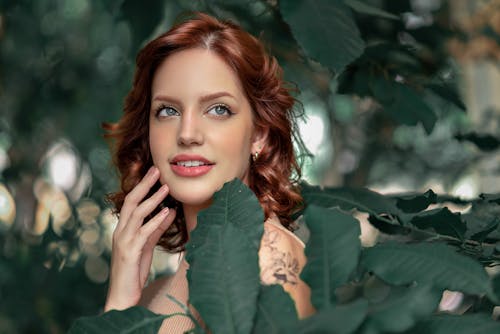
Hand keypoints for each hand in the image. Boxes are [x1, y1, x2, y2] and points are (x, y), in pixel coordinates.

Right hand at [104, 166, 175, 311]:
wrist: (122, 297)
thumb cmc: (133, 272)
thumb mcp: (147, 246)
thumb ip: (156, 228)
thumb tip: (169, 211)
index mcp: (123, 229)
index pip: (130, 201)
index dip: (140, 186)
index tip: (152, 172)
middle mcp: (120, 232)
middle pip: (130, 201)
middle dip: (144, 184)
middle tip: (156, 170)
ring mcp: (123, 241)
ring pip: (136, 213)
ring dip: (152, 199)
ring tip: (166, 188)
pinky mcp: (129, 252)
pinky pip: (143, 232)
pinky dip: (155, 221)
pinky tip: (167, 212)